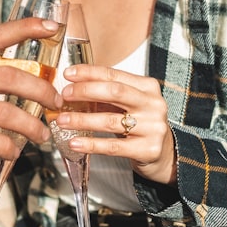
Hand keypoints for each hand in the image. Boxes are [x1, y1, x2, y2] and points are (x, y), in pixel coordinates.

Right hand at [0, 17, 62, 185]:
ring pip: (0, 111)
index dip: (23, 28)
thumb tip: (26, 80)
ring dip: (29, 125)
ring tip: (41, 134)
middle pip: (5, 77)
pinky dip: (7, 147)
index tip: (51, 25)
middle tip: (57, 102)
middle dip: (40, 89)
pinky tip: (13, 151)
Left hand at [55, 64, 176, 184]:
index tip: (68, 73)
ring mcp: (153, 127)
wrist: (164, 154)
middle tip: (64, 95)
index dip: (89, 73)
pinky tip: (75, 143)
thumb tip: (72, 88)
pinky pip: (113, 147)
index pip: (114, 75)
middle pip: (115, 92)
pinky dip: (91, 144)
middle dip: (85, 91)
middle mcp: (153, 104)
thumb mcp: (128, 104)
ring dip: (81, 119)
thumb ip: (106, 95)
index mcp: (148, 87)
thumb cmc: (140, 124)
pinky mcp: (148, 149)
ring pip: (110, 121)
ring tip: (62, 120)